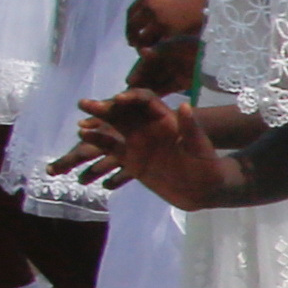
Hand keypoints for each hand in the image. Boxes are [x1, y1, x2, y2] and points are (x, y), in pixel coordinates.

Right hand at [75, 85, 226, 207]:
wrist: (202, 190)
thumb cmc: (207, 165)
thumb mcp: (201, 147)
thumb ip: (191, 129)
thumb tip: (185, 106)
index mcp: (165, 119)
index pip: (146, 101)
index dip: (132, 97)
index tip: (119, 99)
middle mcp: (148, 127)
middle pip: (123, 111)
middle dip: (105, 107)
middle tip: (85, 105)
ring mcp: (138, 142)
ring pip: (113, 129)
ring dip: (96, 124)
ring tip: (80, 124)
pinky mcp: (131, 160)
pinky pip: (112, 149)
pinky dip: (98, 143)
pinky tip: (85, 138)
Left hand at [118, 0, 207, 68]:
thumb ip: (160, 1)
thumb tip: (154, 14)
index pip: (131, 13)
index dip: (130, 25)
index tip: (133, 32)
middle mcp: (149, 7)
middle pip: (133, 27)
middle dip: (133, 38)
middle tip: (136, 46)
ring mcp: (158, 21)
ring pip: (144, 38)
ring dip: (144, 46)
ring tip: (149, 51)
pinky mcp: (170, 32)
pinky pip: (158, 44)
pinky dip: (157, 50)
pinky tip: (161, 52)